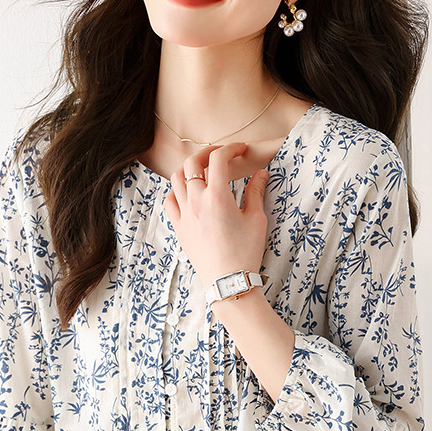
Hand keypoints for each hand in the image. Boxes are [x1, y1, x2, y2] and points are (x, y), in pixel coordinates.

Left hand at [164, 142, 269, 289]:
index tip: (241, 149)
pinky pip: (169, 201)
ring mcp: (184, 215)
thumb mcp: (257, 220)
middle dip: (207, 153)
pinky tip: (188, 192)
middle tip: (221, 156)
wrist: (228, 282)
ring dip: (189, 169)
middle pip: (192, 162)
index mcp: (218, 197)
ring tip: (202, 171)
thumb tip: (262, 173)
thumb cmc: (246, 253)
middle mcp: (196, 202)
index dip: (231, 148)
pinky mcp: (179, 228)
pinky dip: (176, 190)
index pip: (219, 159)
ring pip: (176, 179)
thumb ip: (256, 192)